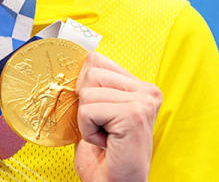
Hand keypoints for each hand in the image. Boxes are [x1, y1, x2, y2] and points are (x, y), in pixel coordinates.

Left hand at [73, 52, 161, 181]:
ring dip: (87, 120)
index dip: (85, 88)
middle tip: (104, 129)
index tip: (99, 114)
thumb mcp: (98, 112)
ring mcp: (143, 101)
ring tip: (106, 137)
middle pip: (90, 72)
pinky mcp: (133, 114)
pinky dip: (89, 131)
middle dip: (86, 105)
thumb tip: (71, 65)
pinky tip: (107, 143)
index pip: (96, 60)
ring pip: (87, 93)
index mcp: (140, 87)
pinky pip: (88, 110)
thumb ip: (92, 87)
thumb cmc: (105, 157)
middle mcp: (147, 91)